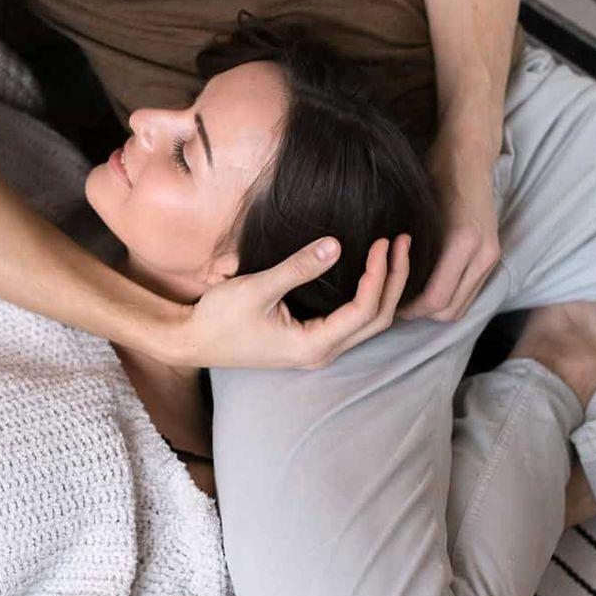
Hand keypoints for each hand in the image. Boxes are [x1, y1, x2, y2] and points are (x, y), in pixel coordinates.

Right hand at [173, 234, 411, 369]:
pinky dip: (369, 296)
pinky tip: (373, 273)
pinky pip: (354, 321)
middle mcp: (322, 353)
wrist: (192, 341)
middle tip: (402, 242)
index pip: (365, 310)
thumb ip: (297, 267)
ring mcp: (318, 349)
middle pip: (378, 320)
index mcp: (313, 345)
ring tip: (394, 253)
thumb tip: (336, 245)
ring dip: (385, 288)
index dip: (380, 275)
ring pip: (369, 323)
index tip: (385, 242)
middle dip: (394, 280)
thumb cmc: (219, 319)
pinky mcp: (311, 340)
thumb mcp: (257, 288)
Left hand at [397, 142, 500, 323]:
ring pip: (462, 306)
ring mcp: (491, 256)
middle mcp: (482, 254)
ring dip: (437, 309)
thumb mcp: (415, 211)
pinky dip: (451, 296)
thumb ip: (407, 249)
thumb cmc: (435, 176)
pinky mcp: (493, 255)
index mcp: (462, 243)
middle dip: (422, 314)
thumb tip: (386, 281)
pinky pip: (471, 292)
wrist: (469, 156)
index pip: (436, 299)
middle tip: (395, 304)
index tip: (389, 302)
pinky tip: (429, 286)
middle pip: (450, 311)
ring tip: (411, 297)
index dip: (410, 309)